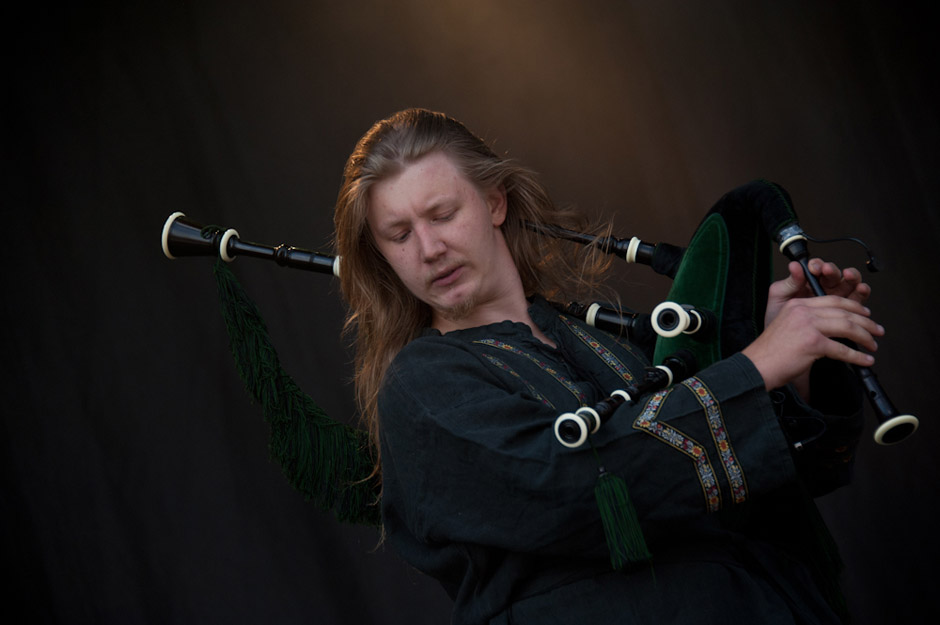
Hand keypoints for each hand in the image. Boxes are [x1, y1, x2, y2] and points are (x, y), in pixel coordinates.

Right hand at [743, 259, 881, 394]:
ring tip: (873, 345)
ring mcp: (807, 325)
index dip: (854, 306)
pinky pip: (842, 349)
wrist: (757, 365)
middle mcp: (803, 311)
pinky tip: (864, 361)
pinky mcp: (812, 342)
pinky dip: (857, 356)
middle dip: (866, 322)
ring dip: (865, 337)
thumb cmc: (771, 352)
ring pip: (847, 327)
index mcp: (797, 305)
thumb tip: (832, 326)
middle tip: (877, 330)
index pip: (833, 300)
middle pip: (844, 311)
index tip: (865, 314)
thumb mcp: (786, 326)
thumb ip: (807, 321)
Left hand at [765, 259, 870, 326]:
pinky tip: (861, 289)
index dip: (817, 265)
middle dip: (834, 271)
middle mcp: (825, 288)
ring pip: (849, 283)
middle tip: (830, 271)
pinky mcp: (848, 310)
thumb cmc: (779, 320)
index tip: (814, 267)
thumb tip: (794, 265)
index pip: (816, 268)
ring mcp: (838, 298)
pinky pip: (858, 299)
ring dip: (852, 278)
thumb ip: (788, 283)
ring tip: (849, 276)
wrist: (785, 345)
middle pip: (835, 274)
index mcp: (808, 282)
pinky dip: (862, 292)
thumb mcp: (779, 300)